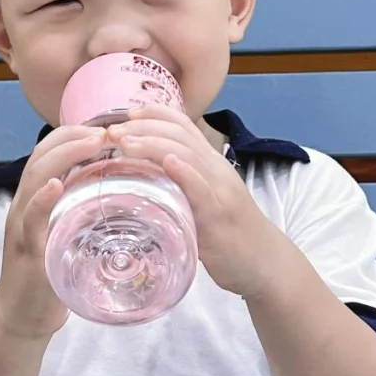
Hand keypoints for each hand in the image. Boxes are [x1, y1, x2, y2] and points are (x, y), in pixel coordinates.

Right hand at [0, 124, 107, 338]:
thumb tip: (116, 190)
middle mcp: (24, 206)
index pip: (48, 152)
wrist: (22, 315)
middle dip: (73, 138)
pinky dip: (42, 200)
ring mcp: (23, 227)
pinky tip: (57, 187)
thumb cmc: (50, 273)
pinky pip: (30, 220)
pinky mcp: (28, 252)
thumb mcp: (66, 232)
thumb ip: (81, 210)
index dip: (73, 134)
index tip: (105, 126)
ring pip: (35, 179)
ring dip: (63, 156)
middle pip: (42, 157)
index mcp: (35, 199)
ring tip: (91, 143)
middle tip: (106, 131)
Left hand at [107, 104, 281, 296]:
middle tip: (111, 132)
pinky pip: (202, 188)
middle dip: (142, 127)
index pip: (182, 125)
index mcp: (209, 163)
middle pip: (179, 134)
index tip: (124, 116)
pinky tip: (168, 164)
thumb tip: (141, 179)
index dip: (152, 114)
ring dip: (152, 144)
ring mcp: (219, 190)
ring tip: (124, 143)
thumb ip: (178, 185)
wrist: (264, 261)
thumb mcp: (202, 200)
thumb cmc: (228, 233)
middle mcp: (215, 169)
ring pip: (187, 155)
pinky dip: (185, 173)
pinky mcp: (219, 215)